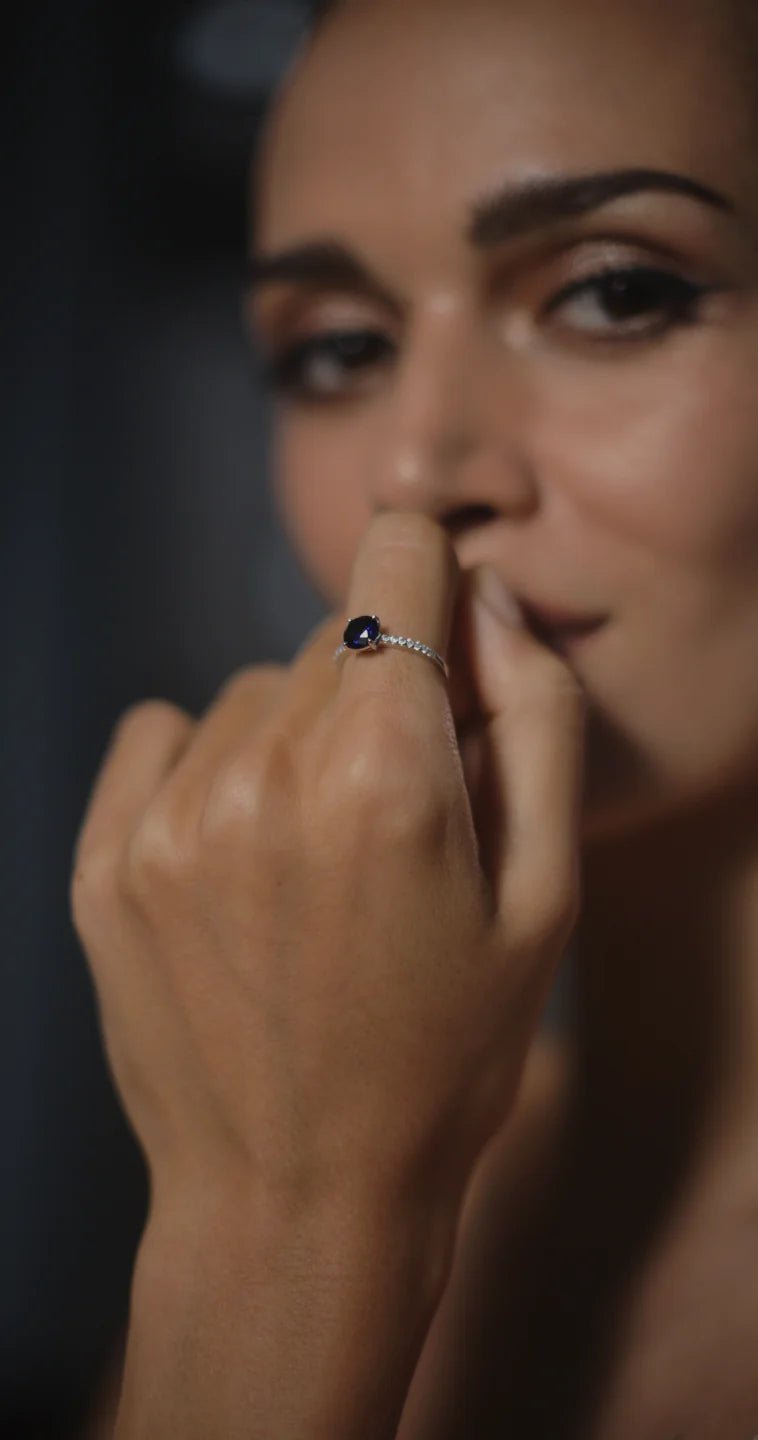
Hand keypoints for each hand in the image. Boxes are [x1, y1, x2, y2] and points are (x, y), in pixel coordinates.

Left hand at [70, 511, 584, 1232]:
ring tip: (320, 859)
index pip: (402, 558)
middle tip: (401, 814)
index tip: (448, 638)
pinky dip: (210, 764)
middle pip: (336, 634)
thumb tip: (491, 603)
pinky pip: (163, 732)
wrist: (294, 1200)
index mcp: (386, 776)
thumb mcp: (546, 899)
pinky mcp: (103, 858)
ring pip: (254, 690)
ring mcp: (168, 818)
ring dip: (297, 737)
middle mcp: (264, 775)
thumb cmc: (444, 1058)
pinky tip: (242, 855)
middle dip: (383, 689)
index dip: (439, 582)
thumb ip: (539, 718)